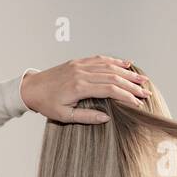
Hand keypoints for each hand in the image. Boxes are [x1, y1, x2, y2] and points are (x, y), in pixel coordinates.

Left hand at [20, 56, 150, 123]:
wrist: (30, 88)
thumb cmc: (46, 104)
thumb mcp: (64, 116)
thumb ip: (86, 117)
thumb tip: (106, 118)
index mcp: (79, 87)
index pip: (109, 90)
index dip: (126, 96)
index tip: (138, 102)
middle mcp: (81, 73)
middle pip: (113, 77)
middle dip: (132, 85)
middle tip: (145, 91)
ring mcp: (80, 65)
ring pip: (109, 66)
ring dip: (127, 72)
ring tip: (141, 79)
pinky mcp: (78, 62)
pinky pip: (100, 59)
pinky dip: (114, 61)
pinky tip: (126, 64)